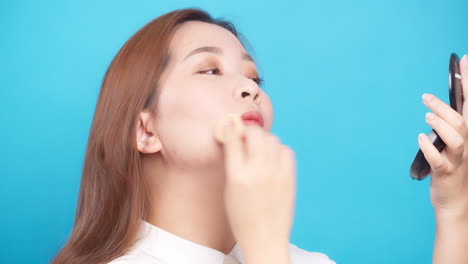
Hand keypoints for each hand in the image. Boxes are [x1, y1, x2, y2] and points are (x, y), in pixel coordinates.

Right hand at [217, 114, 295, 258]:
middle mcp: (258, 172)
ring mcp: (276, 174)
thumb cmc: (242, 217)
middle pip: (255, 134)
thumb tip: (234, 139)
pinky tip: (272, 158)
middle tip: (245, 137)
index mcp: (237, 176)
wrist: (265, 238)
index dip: (230, 128)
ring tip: (258, 149)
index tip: (229, 125)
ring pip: (272, 139)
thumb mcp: (229, 190)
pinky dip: (278, 150)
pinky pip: (286, 151)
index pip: (233, 139)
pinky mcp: (290, 178)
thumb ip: (232, 163)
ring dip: (263, 139)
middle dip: (248, 131)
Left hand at [418, 55, 467, 218]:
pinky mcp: (446, 172)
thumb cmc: (452, 165)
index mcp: (467, 133)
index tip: (464, 60)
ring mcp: (458, 159)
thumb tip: (436, 104)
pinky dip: (430, 149)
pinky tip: (421, 139)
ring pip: (456, 139)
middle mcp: (467, 144)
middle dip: (446, 106)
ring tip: (426, 117)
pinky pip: (439, 161)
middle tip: (425, 97)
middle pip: (462, 121)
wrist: (455, 199)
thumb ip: (447, 122)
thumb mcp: (452, 141)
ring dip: (441, 125)